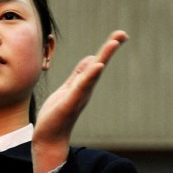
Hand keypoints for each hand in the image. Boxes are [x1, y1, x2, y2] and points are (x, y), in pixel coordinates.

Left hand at [33, 30, 127, 172]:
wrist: (49, 138)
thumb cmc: (57, 115)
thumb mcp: (68, 89)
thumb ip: (79, 75)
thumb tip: (91, 58)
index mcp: (84, 84)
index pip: (97, 61)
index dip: (107, 48)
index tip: (120, 35)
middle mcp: (85, 89)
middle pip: (99, 64)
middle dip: (110, 49)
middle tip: (123, 34)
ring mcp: (79, 96)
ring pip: (93, 73)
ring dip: (104, 57)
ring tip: (113, 43)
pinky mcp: (70, 103)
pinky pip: (81, 87)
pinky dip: (90, 76)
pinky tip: (98, 66)